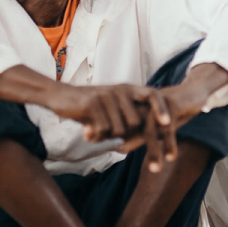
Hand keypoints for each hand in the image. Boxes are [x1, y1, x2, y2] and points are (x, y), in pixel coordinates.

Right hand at [47, 82, 173, 155]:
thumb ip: (128, 117)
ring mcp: (106, 95)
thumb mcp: (111, 108)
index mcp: (128, 89)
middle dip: (124, 136)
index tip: (167, 124)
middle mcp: (120, 90)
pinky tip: (86, 132)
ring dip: (107, 136)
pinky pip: (103, 130)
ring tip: (94, 131)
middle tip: (106, 135)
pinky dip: (95, 137)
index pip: (153, 95)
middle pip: (135, 122)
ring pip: (119, 129)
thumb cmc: (89, 106)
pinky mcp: (92, 103)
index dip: (161, 110)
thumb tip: (146, 137)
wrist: (60, 96)